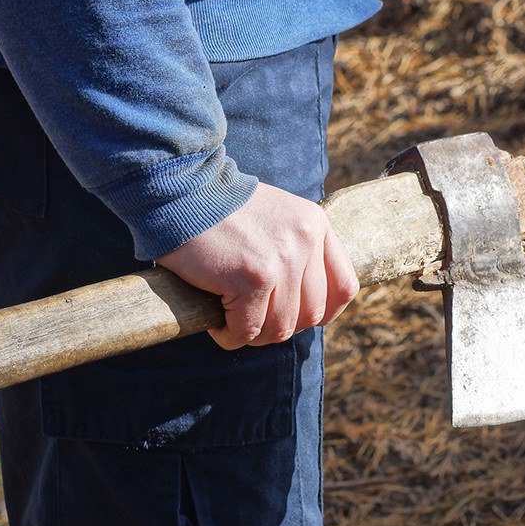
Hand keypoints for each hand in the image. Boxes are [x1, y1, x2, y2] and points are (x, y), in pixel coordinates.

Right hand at [156, 183, 358, 349]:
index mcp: (315, 225)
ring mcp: (280, 260)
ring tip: (231, 321)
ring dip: (254, 334)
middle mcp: (305, 241)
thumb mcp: (275, 218)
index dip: (321, 312)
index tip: (294, 316)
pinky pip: (247, 329)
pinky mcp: (251, 277)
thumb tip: (302, 303)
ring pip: (280, 327)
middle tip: (250, 319)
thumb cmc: (219, 210)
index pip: (344, 287)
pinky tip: (217, 325)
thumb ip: (296, 249)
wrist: (180, 190)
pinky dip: (230, 335)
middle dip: (280, 326)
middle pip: (311, 314)